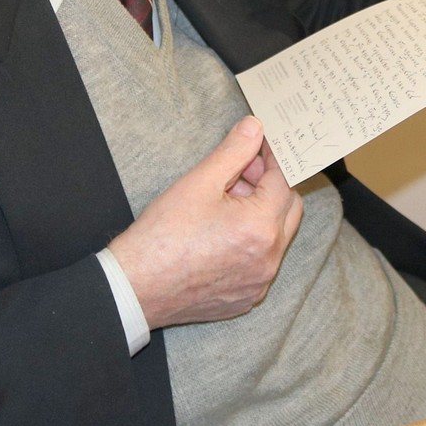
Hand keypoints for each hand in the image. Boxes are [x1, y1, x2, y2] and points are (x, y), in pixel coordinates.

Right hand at [106, 116, 303, 328]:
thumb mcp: (199, 182)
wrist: (136, 287)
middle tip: (241, 173)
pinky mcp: (246, 297)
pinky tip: (222, 233)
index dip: (271, 160)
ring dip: (261, 214)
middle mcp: (268, 258)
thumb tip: (254, 128)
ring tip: (225, 203)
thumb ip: (233, 151)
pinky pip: (262, 262)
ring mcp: (259, 281)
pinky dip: (252, 243)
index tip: (258, 148)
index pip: (283, 182)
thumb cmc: (162, 235)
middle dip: (271, 186)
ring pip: (276, 237)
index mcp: (261, 227)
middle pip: (289, 210)